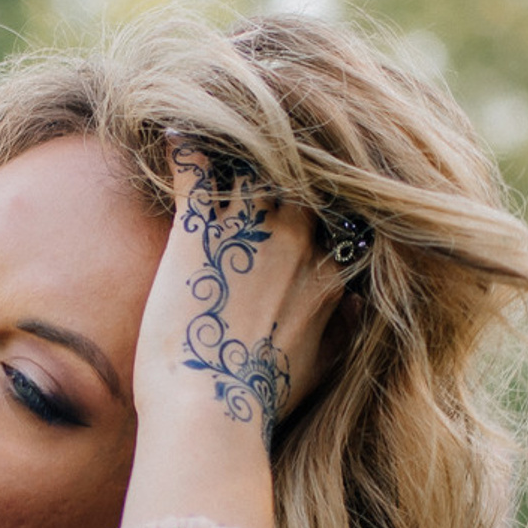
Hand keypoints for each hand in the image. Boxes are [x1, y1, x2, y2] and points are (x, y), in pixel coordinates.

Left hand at [122, 136, 351, 527]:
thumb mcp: (318, 369)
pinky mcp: (201, 230)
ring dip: (232, 137)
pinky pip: (196, 165)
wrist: (209, 413)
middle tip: (256, 126)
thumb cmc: (257, 402)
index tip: (298, 180)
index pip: (334, 211)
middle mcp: (301, 241)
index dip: (314, 191)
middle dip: (278, 151)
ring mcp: (253, 230)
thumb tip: (355, 308)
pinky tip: (172, 129)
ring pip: (250, 159)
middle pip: (297, 172)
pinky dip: (184, 143)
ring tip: (214, 115)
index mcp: (331, 275)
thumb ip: (341, 333)